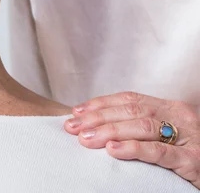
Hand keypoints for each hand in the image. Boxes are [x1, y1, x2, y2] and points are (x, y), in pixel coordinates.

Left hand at [64, 91, 199, 188]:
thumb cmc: (193, 154)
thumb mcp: (171, 135)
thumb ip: (143, 127)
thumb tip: (102, 127)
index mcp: (171, 108)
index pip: (130, 99)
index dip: (101, 103)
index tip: (77, 111)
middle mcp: (179, 117)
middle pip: (131, 111)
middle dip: (98, 117)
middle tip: (73, 126)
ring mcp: (188, 138)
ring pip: (142, 126)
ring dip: (109, 131)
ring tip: (86, 138)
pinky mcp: (193, 161)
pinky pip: (160, 152)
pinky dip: (134, 149)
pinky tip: (113, 151)